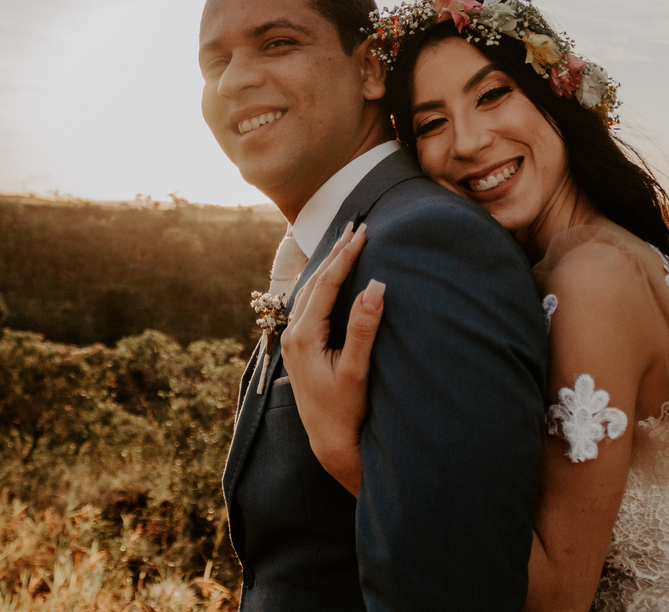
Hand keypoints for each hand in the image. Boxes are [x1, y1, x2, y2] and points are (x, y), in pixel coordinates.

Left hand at [281, 222, 383, 496]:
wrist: (330, 442)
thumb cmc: (347, 411)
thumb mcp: (358, 371)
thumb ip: (363, 329)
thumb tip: (375, 287)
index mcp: (303, 337)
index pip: (326, 285)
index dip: (346, 257)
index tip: (363, 233)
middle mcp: (293, 335)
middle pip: (315, 282)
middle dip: (336, 253)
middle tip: (355, 225)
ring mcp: (293, 341)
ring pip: (310, 291)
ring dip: (328, 265)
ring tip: (345, 242)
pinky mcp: (299, 348)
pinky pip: (310, 303)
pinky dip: (323, 283)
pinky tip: (333, 275)